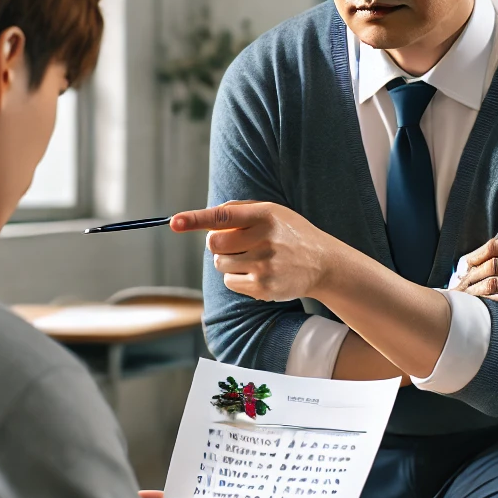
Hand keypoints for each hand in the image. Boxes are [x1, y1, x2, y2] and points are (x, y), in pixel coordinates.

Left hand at [171, 201, 339, 301]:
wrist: (323, 263)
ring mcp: (264, 266)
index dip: (196, 219)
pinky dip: (236, 277)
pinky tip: (257, 272)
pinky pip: (230, 281)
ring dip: (228, 260)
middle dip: (217, 243)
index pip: (223, 216)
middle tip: (235, 242)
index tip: (174, 222)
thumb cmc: (290, 233)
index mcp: (266, 215)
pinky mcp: (263, 287)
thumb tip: (207, 220)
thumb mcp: (273, 211)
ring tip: (252, 257)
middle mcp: (265, 240)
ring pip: (219, 264)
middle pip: (214, 244)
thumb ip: (239, 210)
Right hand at [455, 238, 497, 303]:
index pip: (491, 247)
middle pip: (496, 265)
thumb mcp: (476, 271)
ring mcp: (469, 292)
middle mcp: (468, 275)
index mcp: (470, 261)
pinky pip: (490, 301)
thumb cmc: (472, 288)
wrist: (448, 314)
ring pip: (495, 282)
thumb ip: (493, 260)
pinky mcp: (473, 308)